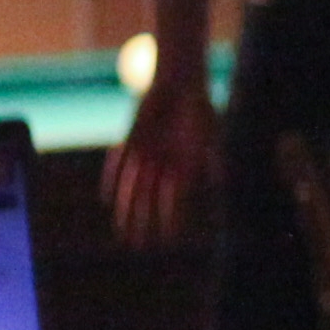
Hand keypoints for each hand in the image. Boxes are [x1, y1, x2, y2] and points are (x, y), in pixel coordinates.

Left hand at [106, 76, 217, 250]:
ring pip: (133, 188)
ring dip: (127, 208)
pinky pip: (118, 166)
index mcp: (183, 170)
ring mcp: (145, 156)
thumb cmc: (199, 109)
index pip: (176, 204)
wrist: (178, 84)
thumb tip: (222, 182)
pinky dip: (112, 180)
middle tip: (138, 245)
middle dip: (144, 223)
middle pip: (150, 202)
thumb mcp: (210, 135)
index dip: (172, 222)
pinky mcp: (131, 142)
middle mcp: (162, 167)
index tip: (169, 239)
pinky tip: (107, 198)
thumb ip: (213, 159)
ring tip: (121, 228)